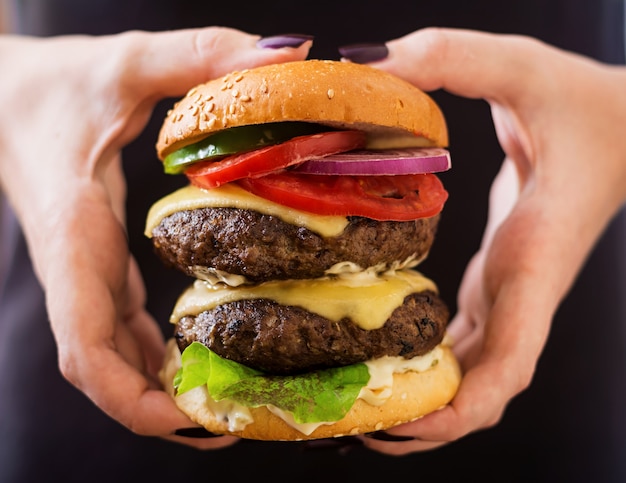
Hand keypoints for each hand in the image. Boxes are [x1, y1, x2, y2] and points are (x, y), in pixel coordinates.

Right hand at [0, 28, 310, 447]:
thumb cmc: (48, 83)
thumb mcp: (124, 62)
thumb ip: (198, 54)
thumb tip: (288, 52)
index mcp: (75, 236)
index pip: (86, 345)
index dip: (132, 396)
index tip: (190, 418)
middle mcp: (75, 267)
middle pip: (105, 369)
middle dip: (159, 408)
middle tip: (232, 422)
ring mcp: (82, 271)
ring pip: (112, 355)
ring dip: (159, 387)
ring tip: (223, 403)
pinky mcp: (94, 263)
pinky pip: (118, 327)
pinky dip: (151, 355)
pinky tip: (190, 358)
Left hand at [361, 28, 625, 453]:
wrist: (619, 124)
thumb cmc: (586, 103)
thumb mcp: (522, 67)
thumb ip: (452, 57)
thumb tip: (366, 61)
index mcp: (532, 260)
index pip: (511, 361)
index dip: (463, 407)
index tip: (406, 425)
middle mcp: (520, 289)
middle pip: (480, 386)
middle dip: (424, 419)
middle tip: (348, 425)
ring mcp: (509, 289)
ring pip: (469, 369)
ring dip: (421, 397)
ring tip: (351, 404)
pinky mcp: (498, 278)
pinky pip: (462, 336)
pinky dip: (427, 359)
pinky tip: (382, 356)